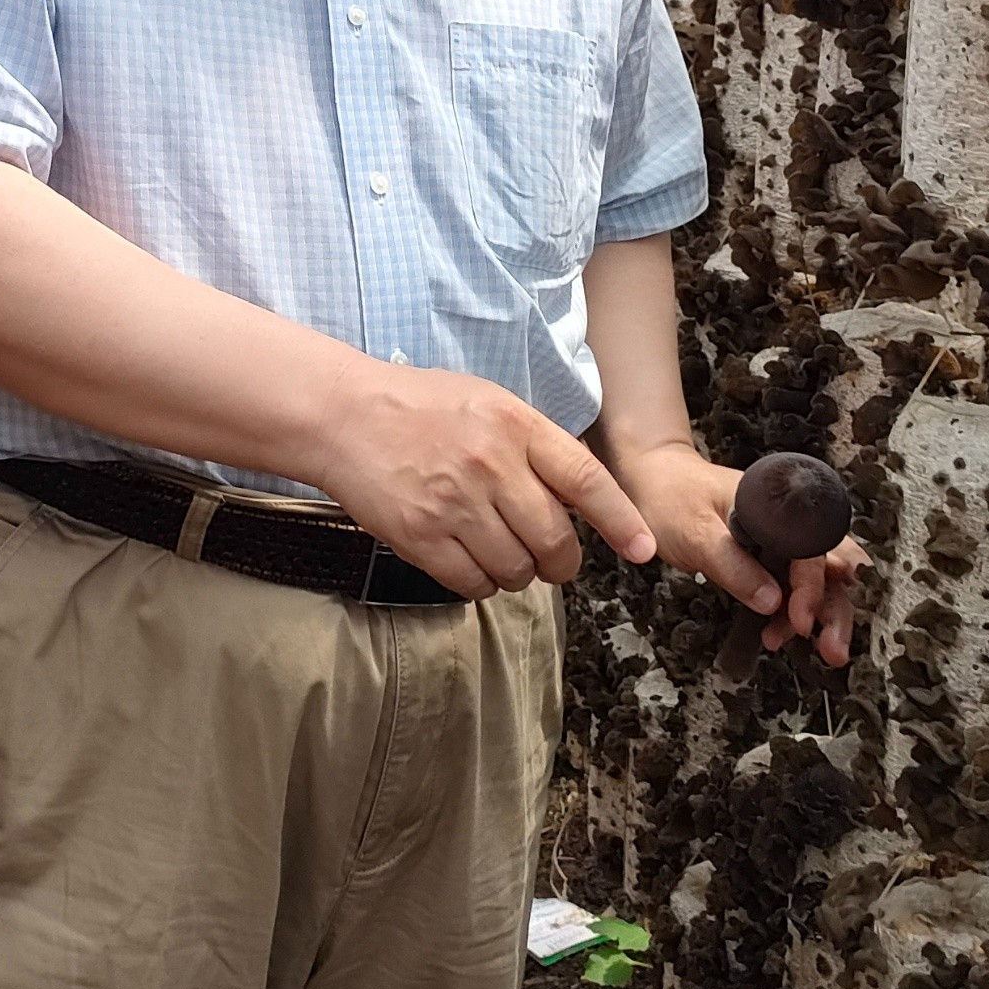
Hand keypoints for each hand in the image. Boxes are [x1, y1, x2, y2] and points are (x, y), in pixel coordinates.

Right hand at [307, 364, 658, 598]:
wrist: (343, 416)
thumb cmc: (420, 407)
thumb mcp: (490, 403)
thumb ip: (535, 446)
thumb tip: (578, 499)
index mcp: (516, 426)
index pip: (586, 481)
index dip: (622, 521)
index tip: (645, 550)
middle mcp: (491, 466)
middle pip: (554, 541)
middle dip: (560, 562)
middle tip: (550, 560)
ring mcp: (455, 504)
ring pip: (516, 571)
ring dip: (517, 574)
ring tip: (497, 551)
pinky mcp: (421, 537)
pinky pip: (473, 585)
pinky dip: (479, 584)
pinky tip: (467, 561)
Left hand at [612, 442, 863, 666]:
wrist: (653, 480)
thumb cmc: (671, 497)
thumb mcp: (695, 533)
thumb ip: (732, 566)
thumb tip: (772, 602)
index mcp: (777, 506)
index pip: (811, 549)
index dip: (812, 587)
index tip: (801, 622)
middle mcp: (787, 522)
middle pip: (829, 566)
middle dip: (836, 610)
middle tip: (835, 651)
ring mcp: (779, 539)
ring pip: (816, 579)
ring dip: (820, 616)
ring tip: (820, 653)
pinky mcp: (766, 556)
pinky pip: (790, 585)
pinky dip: (792, 612)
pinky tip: (779, 633)